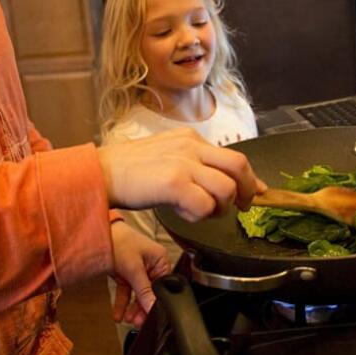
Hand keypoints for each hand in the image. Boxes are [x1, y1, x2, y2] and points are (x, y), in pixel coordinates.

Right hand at [97, 128, 265, 220]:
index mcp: (190, 138)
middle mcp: (191, 146)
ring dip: (219, 207)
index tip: (256, 192)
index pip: (234, 155)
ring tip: (200, 211)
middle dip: (247, 190)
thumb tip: (221, 183)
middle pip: (239, 165)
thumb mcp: (167, 157)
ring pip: (226, 188)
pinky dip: (199, 216)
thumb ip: (195, 166)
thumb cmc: (128, 171)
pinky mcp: (174, 182)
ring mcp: (183, 163)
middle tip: (241, 207)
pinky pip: (205, 205)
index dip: (250, 178)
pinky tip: (183, 213)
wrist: (99, 173)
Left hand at [109, 220, 170, 327]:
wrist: (98, 232)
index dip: (156, 302)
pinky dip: (123, 303)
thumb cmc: (119, 240)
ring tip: (127, 318)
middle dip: (142, 308)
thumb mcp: (133, 267)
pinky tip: (119, 314)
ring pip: (139, 295)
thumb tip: (152, 307)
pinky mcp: (126, 274)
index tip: (149, 315)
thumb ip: (143, 290)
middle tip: (136, 321)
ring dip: (133, 308)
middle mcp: (151, 266)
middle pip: (150, 293)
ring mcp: (138, 271)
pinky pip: (127, 292)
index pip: (163, 287)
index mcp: (160, 260)